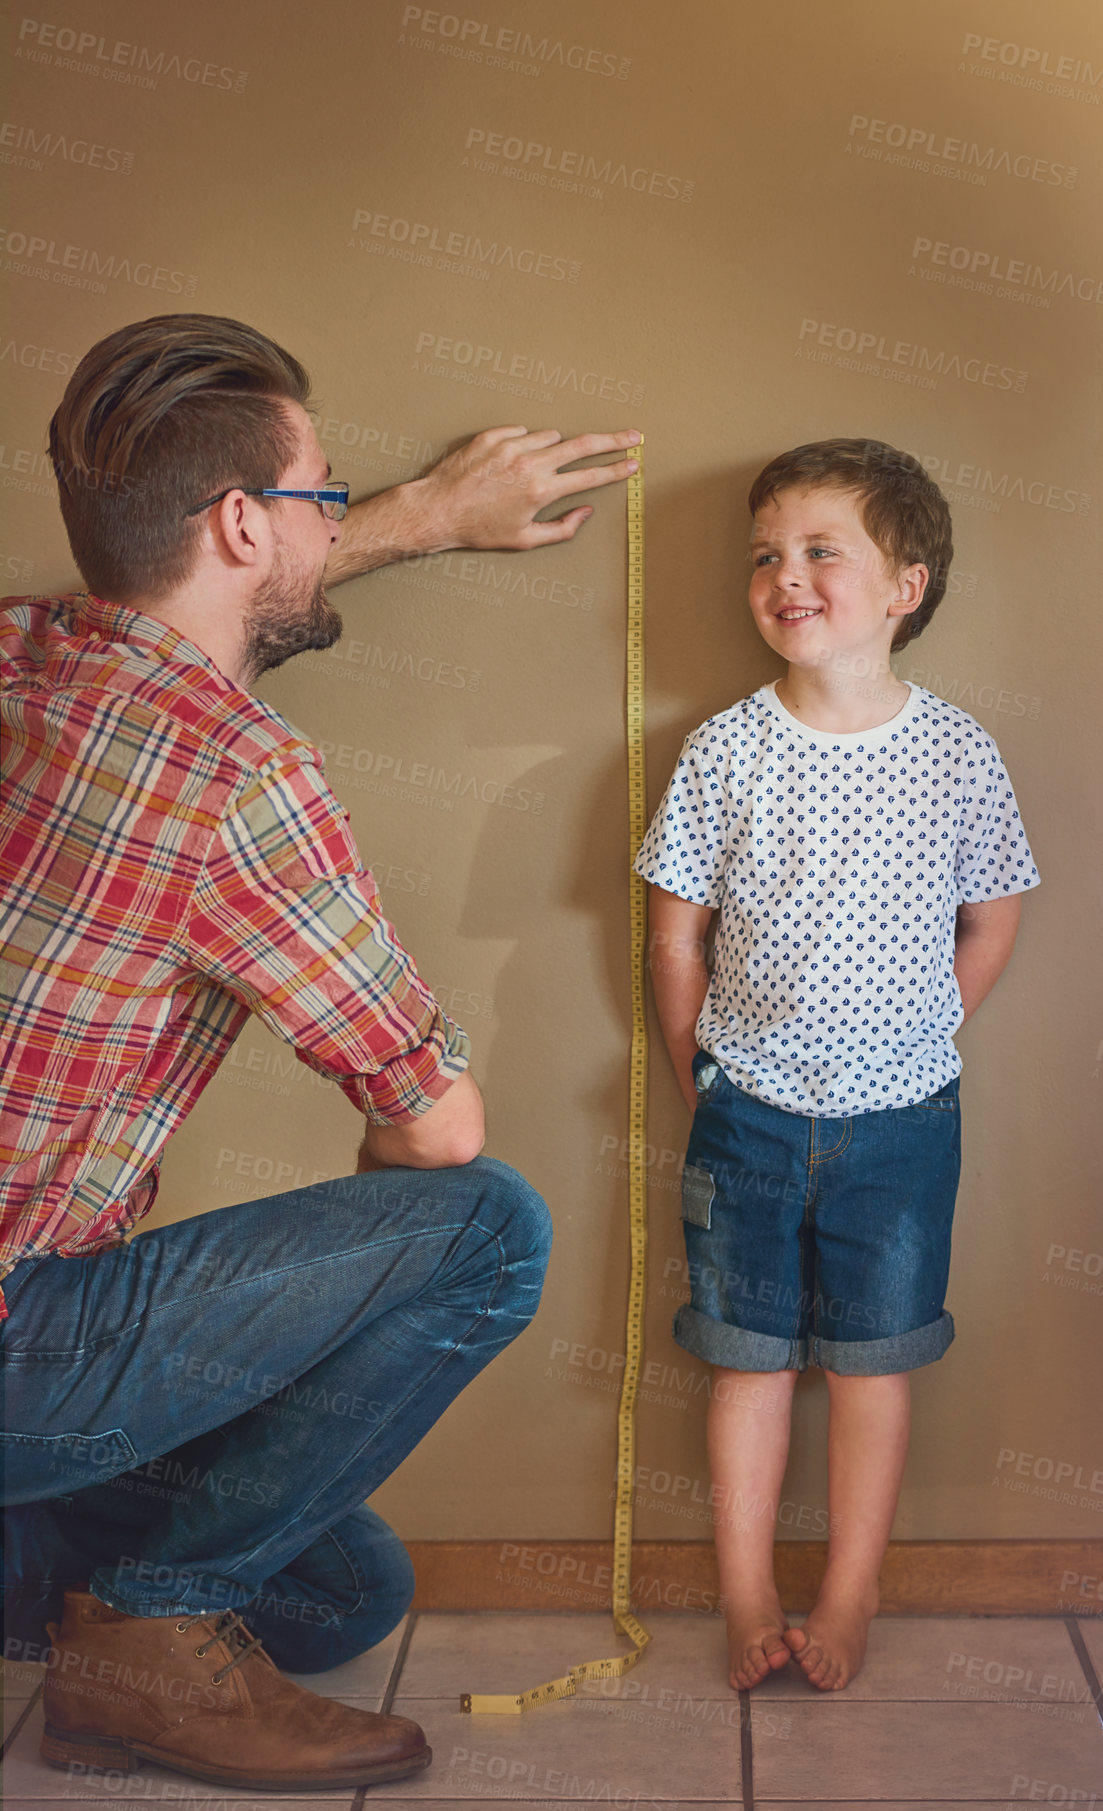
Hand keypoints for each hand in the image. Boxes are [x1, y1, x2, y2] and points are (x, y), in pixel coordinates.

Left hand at [411, 425, 641, 552]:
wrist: (437, 511)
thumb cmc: (479, 530)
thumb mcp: (525, 541)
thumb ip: (562, 528)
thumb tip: (585, 513)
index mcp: (542, 491)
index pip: (591, 476)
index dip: (617, 470)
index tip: (634, 462)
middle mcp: (530, 464)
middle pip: (583, 445)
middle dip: (612, 440)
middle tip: (632, 435)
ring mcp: (511, 446)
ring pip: (549, 437)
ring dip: (552, 448)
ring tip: (530, 470)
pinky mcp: (492, 436)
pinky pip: (521, 432)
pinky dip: (522, 443)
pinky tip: (507, 463)